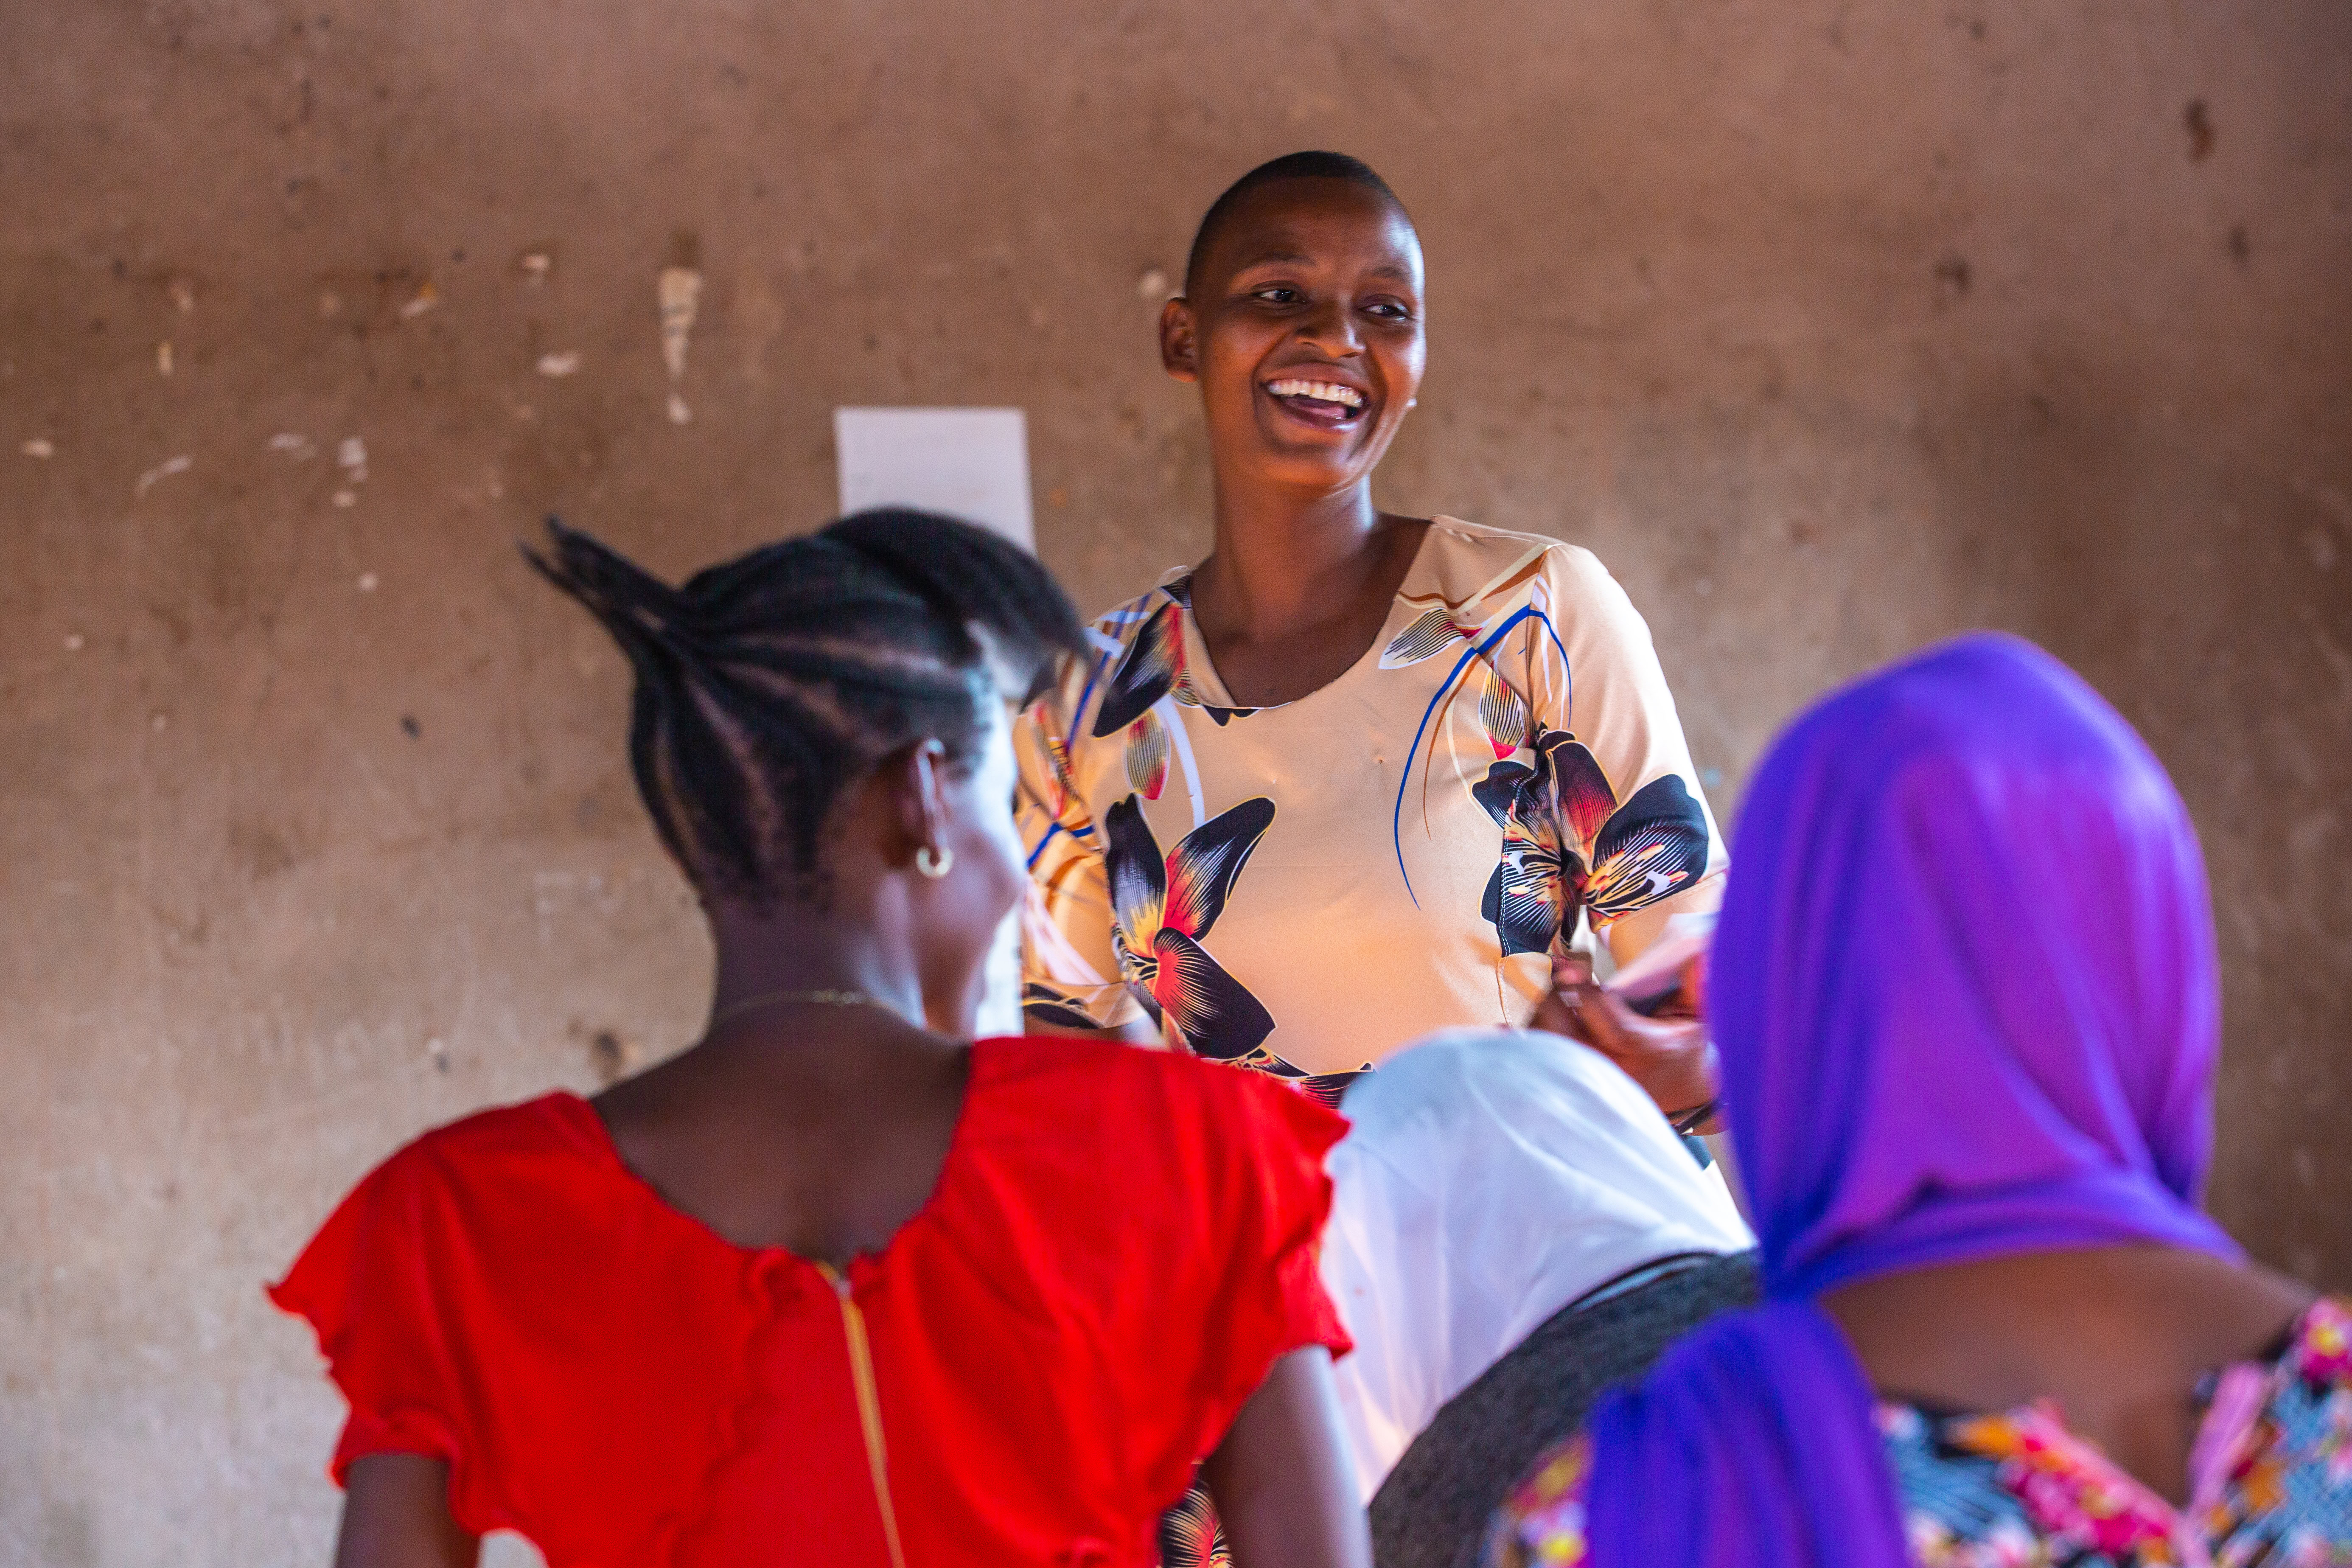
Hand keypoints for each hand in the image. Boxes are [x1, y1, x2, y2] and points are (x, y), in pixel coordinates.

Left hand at [1530, 953, 1721, 1133]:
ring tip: (1542, 983)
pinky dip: (1516, 1046)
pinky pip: (1536, 1065)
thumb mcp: (1704, 1017)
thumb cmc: (1687, 1044)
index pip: (1606, 1018)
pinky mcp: (1570, 1083)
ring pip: (1546, 1045)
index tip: (1568, 963)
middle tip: (1556, 966)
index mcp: (1642, 1049)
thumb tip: (1702, 958)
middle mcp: (1609, 1068)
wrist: (1681, 1088)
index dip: (1584, 990)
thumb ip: (1700, 987)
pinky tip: (1498, 1031)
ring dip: (1538, 1012)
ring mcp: (1586, 1079)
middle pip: (1564, 1030)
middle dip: (1555, 993)